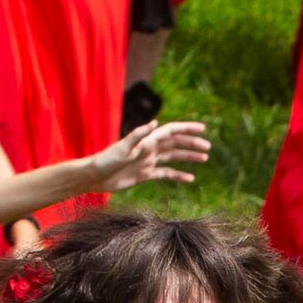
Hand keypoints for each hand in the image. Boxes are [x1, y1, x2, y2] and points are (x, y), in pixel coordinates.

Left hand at [86, 117, 209, 191]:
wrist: (95, 177)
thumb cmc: (106, 160)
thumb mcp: (123, 148)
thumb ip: (139, 135)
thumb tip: (155, 123)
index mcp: (147, 141)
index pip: (171, 131)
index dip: (187, 129)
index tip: (202, 129)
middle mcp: (150, 149)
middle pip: (175, 144)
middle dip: (192, 144)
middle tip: (208, 148)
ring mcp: (148, 161)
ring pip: (173, 157)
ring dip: (188, 157)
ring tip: (204, 159)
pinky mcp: (145, 174)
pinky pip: (166, 173)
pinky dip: (178, 175)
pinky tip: (190, 179)